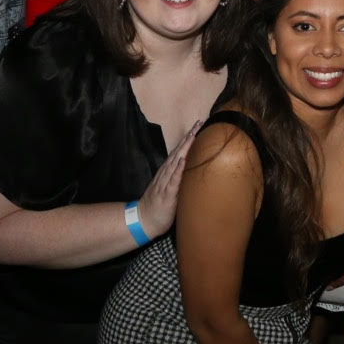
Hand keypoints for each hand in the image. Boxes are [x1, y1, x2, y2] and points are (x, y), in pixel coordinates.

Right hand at [136, 120, 201, 236]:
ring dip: (184, 148)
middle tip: (198, 123)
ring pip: (176, 162)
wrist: (144, 221)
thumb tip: (190, 170)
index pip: (179, 152)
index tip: (198, 126)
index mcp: (167, 173)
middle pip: (178, 152)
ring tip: (193, 135)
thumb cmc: (159, 206)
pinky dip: (178, 170)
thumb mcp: (170, 189)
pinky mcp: (166, 194)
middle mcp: (166, 174)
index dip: (188, 139)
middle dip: (189, 138)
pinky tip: (183, 160)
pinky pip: (173, 180)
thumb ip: (177, 178)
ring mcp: (165, 183)